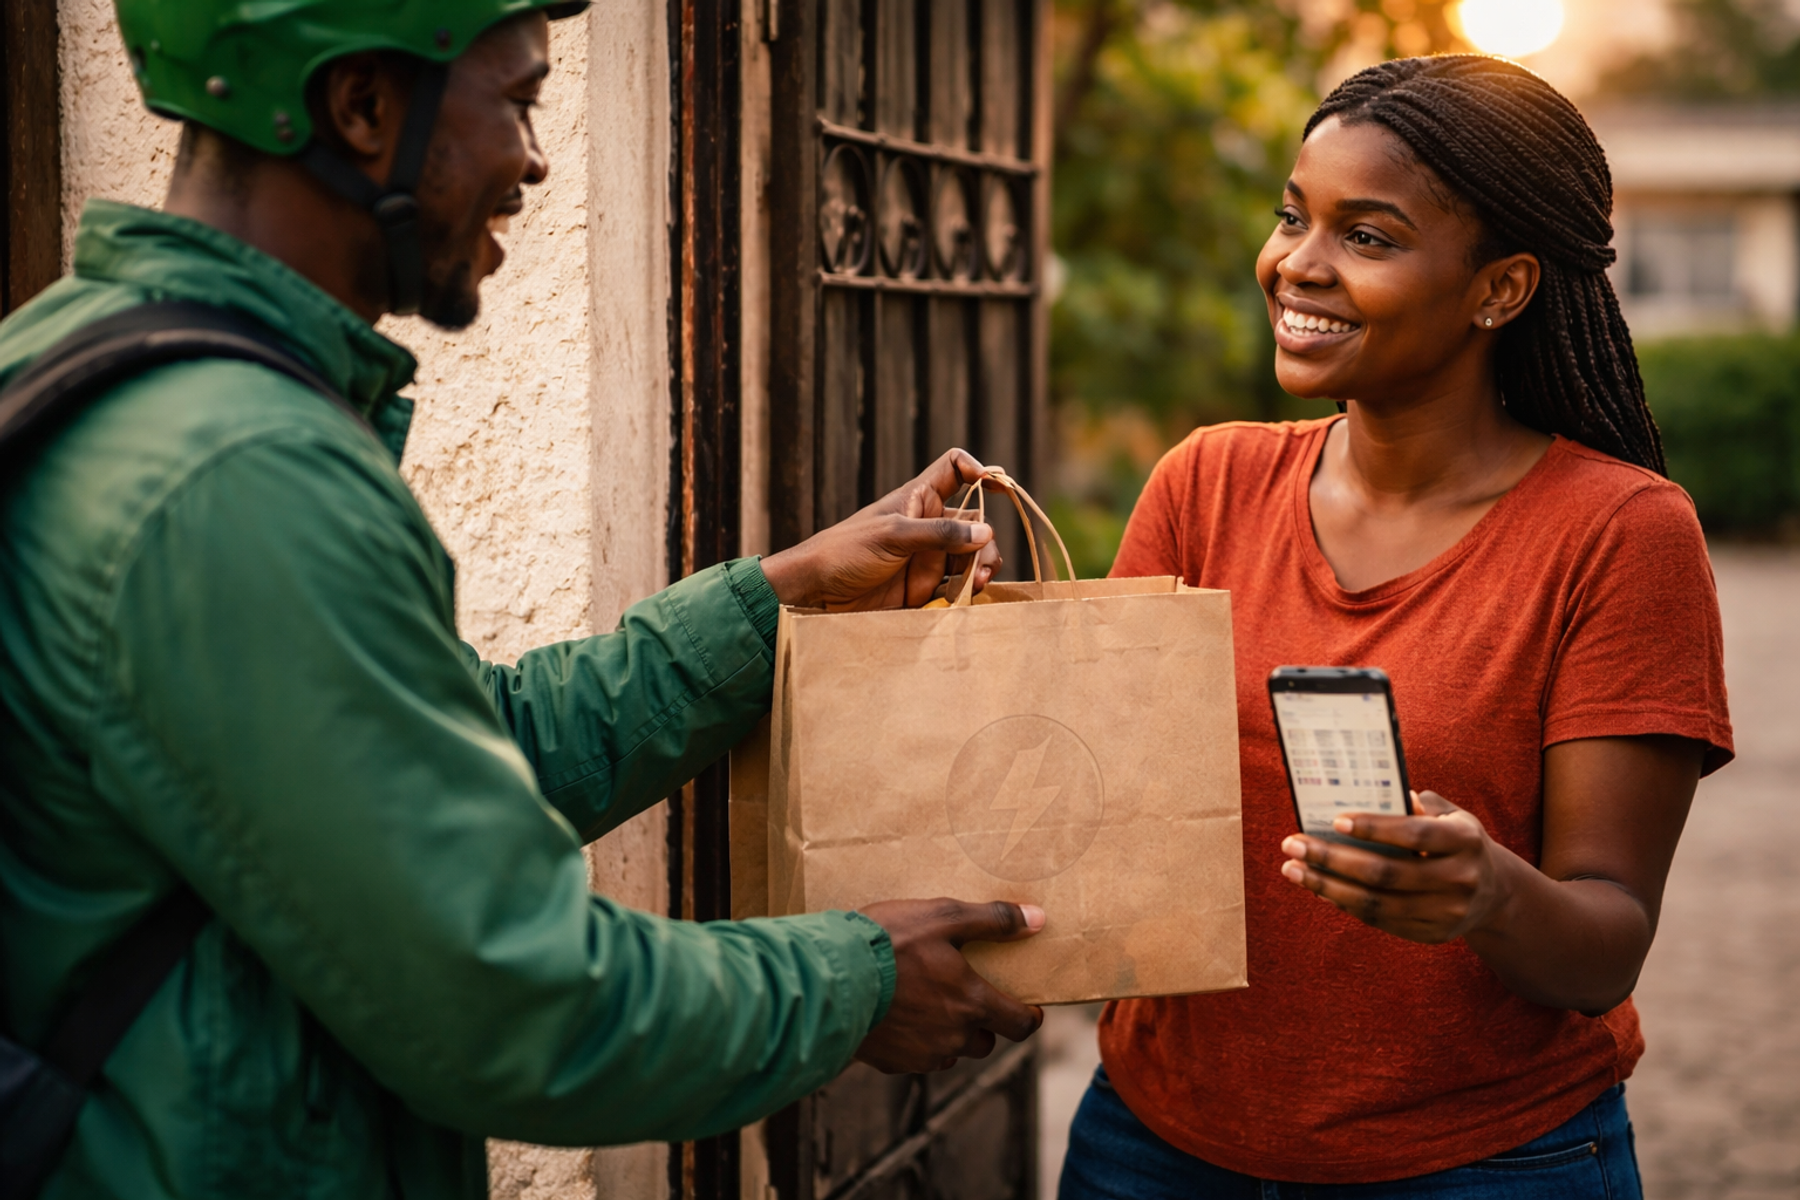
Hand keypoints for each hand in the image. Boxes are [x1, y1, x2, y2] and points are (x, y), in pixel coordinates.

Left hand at [759, 450, 1002, 610]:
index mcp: (918, 499)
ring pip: (972, 556)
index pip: (953, 469)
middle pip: (975, 522)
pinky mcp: (924, 587)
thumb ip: (940, 533)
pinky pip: (957, 586)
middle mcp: (928, 525)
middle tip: (979, 570)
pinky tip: (964, 601)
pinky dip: (967, 592)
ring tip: (973, 588)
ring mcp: (928, 556)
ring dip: (979, 569)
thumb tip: (986, 532)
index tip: (992, 484)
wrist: (817, 594)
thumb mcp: (893, 535)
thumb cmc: (846, 551)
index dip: (976, 470)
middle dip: (984, 542)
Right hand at [854, 898, 1045, 1072]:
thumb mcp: (943, 916)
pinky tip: (899, 1016)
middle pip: (985, 1041)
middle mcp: (953, 1037)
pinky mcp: (892, 1062)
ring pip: (950, 1051)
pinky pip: (917, 1058)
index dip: (1029, 1017)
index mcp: (971, 1003)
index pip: (1020, 1025)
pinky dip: (917, 1041)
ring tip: (928, 1003)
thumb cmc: (889, 943)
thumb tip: (1037, 920)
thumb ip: (993, 920)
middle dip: (983, 1023)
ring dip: (949, 1034)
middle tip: (965, 995)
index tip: (1027, 1008)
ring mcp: (921, 1054)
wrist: (832, 977)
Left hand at [1277, 791, 1512, 944]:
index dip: (1374, 828)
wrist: (1494, 893)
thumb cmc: (1456, 841)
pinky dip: (1344, 904)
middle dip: (1331, 858)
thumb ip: (1417, 804)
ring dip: (1327, 886)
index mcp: (1465, 840)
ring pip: (1376, 903)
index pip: (1415, 833)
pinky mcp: (1432, 935)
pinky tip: (1319, 888)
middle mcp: (1460, 879)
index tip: (1335, 821)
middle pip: (1386, 873)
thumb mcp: (1451, 815)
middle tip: (1292, 844)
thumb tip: (1369, 795)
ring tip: (1293, 869)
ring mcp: (1447, 913)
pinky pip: (1380, 920)